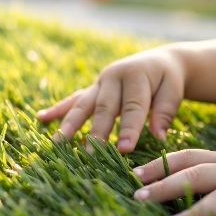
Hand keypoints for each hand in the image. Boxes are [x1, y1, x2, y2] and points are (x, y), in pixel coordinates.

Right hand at [37, 47, 185, 152]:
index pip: (133, 106)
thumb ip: (165, 112)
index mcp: (136, 75)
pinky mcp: (93, 89)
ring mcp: (100, 83)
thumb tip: (158, 137)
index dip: (129, 128)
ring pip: (83, 104)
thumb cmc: (168, 81)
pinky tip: (41, 119)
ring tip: (58, 142)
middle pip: (104, 107)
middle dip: (97, 131)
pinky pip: (73, 99)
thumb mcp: (174, 91)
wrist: (160, 62)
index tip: (125, 149)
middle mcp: (114, 76)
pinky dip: (58, 109)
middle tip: (90, 153)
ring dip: (70, 123)